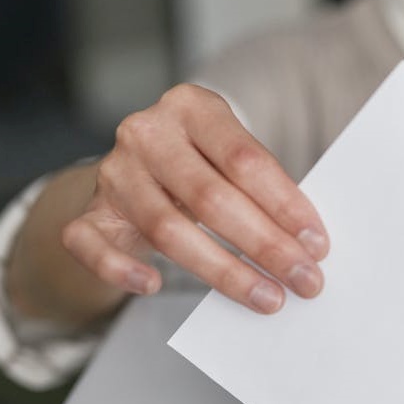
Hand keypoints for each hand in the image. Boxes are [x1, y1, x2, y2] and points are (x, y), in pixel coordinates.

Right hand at [61, 84, 329, 313]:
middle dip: (265, 245)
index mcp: (192, 106)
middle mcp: (148, 132)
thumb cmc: (202, 163)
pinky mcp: (87, 212)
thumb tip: (307, 244)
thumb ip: (262, 187)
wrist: (136, 166)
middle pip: (211, 197)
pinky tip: (154, 286)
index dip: (285, 204)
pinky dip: (121, 269)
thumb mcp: (231, 155)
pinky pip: (93, 245)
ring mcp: (112, 172)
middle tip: (304, 279)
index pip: (245, 159)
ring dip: (223, 271)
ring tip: (267, 297)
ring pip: (166, 228)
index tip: (317, 243)